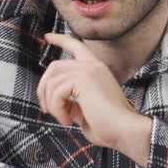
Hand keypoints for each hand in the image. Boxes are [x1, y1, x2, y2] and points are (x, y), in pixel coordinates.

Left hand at [39, 33, 151, 164]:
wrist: (124, 130)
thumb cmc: (108, 127)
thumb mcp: (85, 112)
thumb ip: (72, 103)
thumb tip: (56, 102)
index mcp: (96, 70)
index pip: (76, 46)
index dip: (60, 40)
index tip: (47, 37)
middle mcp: (93, 65)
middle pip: (55, 66)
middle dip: (43, 88)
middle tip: (46, 109)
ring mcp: (88, 69)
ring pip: (52, 81)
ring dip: (51, 104)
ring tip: (63, 119)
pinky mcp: (83, 78)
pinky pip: (56, 92)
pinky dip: (57, 109)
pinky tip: (67, 121)